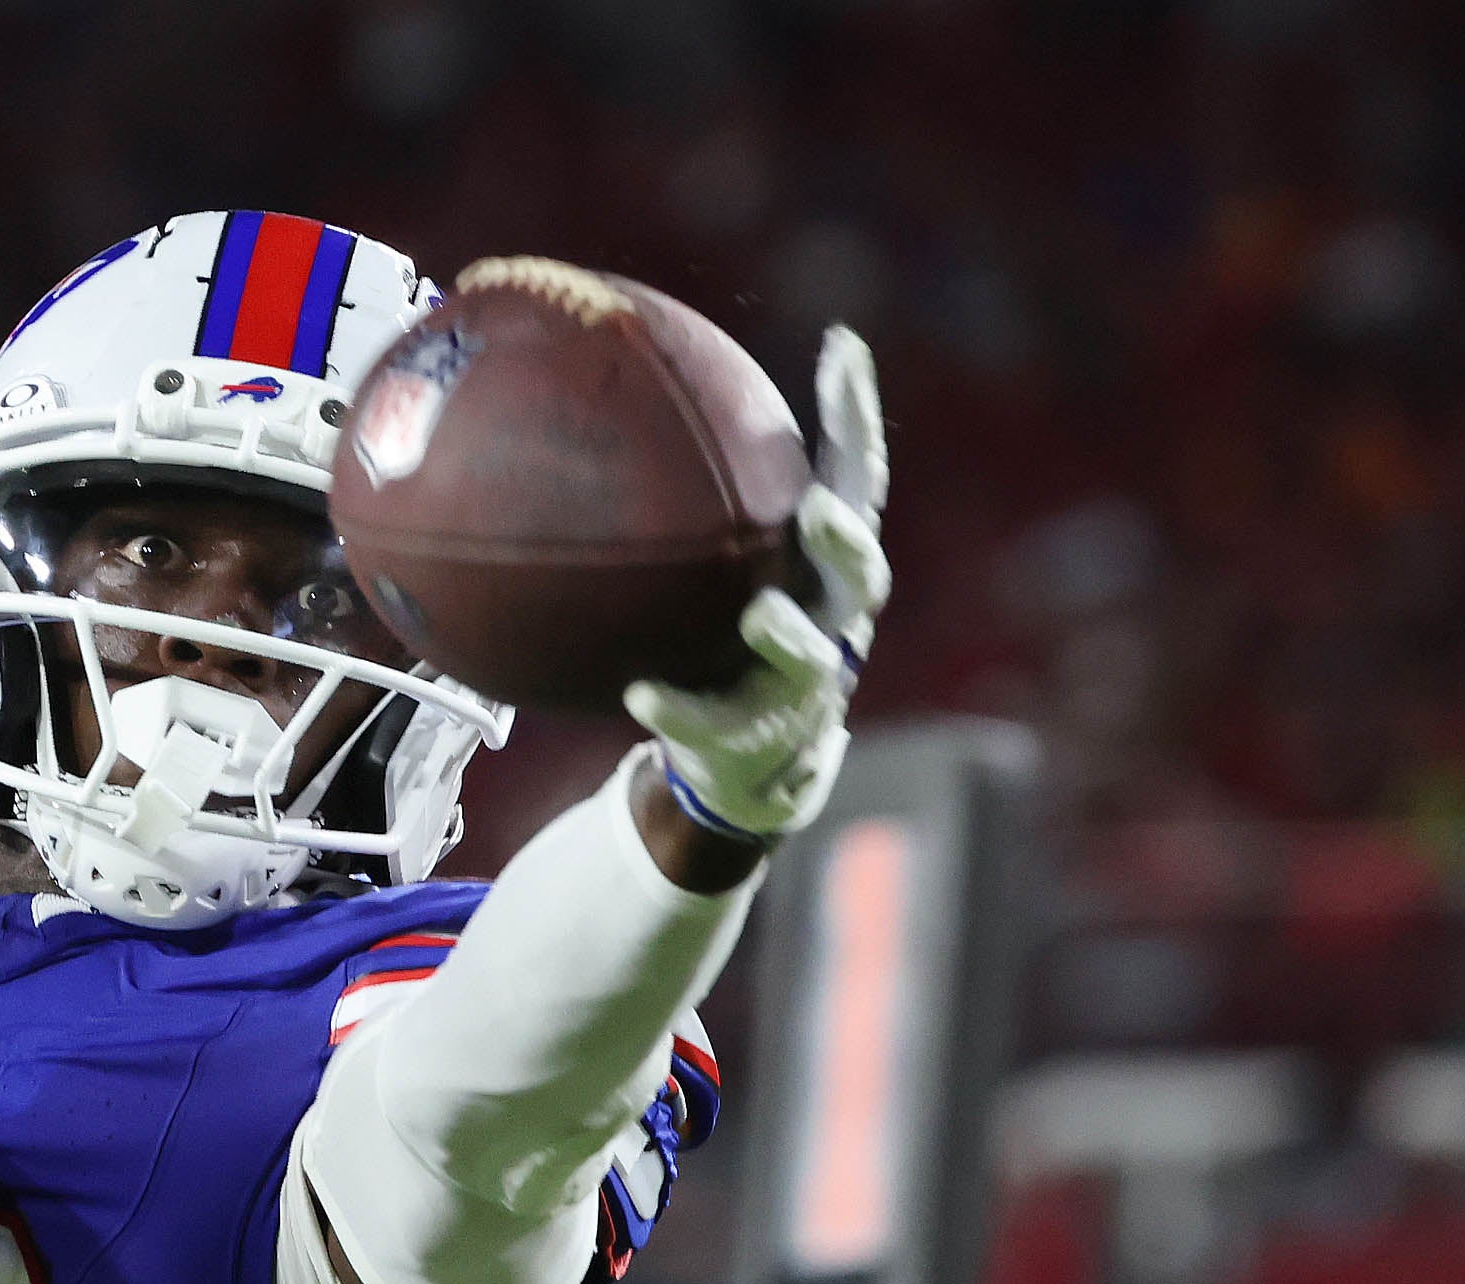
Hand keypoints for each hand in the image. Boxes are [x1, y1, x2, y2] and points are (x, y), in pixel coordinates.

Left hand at [624, 326, 892, 843]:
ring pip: (809, 657)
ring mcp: (801, 686)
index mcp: (826, 566)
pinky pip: (712, 725)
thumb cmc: (731, 634)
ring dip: (788, 632)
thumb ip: (689, 498)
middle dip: (846, 540)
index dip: (854, 415)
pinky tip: (640, 693)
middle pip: (861, 573)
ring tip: (762, 614)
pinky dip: (679, 711)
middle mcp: (832, 620)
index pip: (855, 480)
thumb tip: (603, 391)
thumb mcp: (725, 565)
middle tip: (815, 512)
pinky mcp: (753, 741)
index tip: (839, 345)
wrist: (746, 758)